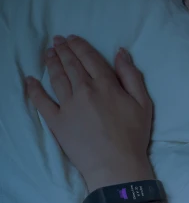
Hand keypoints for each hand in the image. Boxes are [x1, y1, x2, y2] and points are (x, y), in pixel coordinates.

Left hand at [25, 35, 153, 189]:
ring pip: (57, 78)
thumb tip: (120, 52)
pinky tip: (30, 80)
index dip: (80, 46)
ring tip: (48, 53)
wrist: (116, 165)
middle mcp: (84, 90)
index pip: (90, 58)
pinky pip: (41, 102)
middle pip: (71, 65)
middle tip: (56, 40)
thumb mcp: (143, 102)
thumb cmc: (134, 134)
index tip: (72, 38)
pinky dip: (34, 89)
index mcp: (106, 84)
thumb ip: (131, 75)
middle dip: (63, 50)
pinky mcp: (57, 122)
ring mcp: (68, 106)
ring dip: (51, 63)